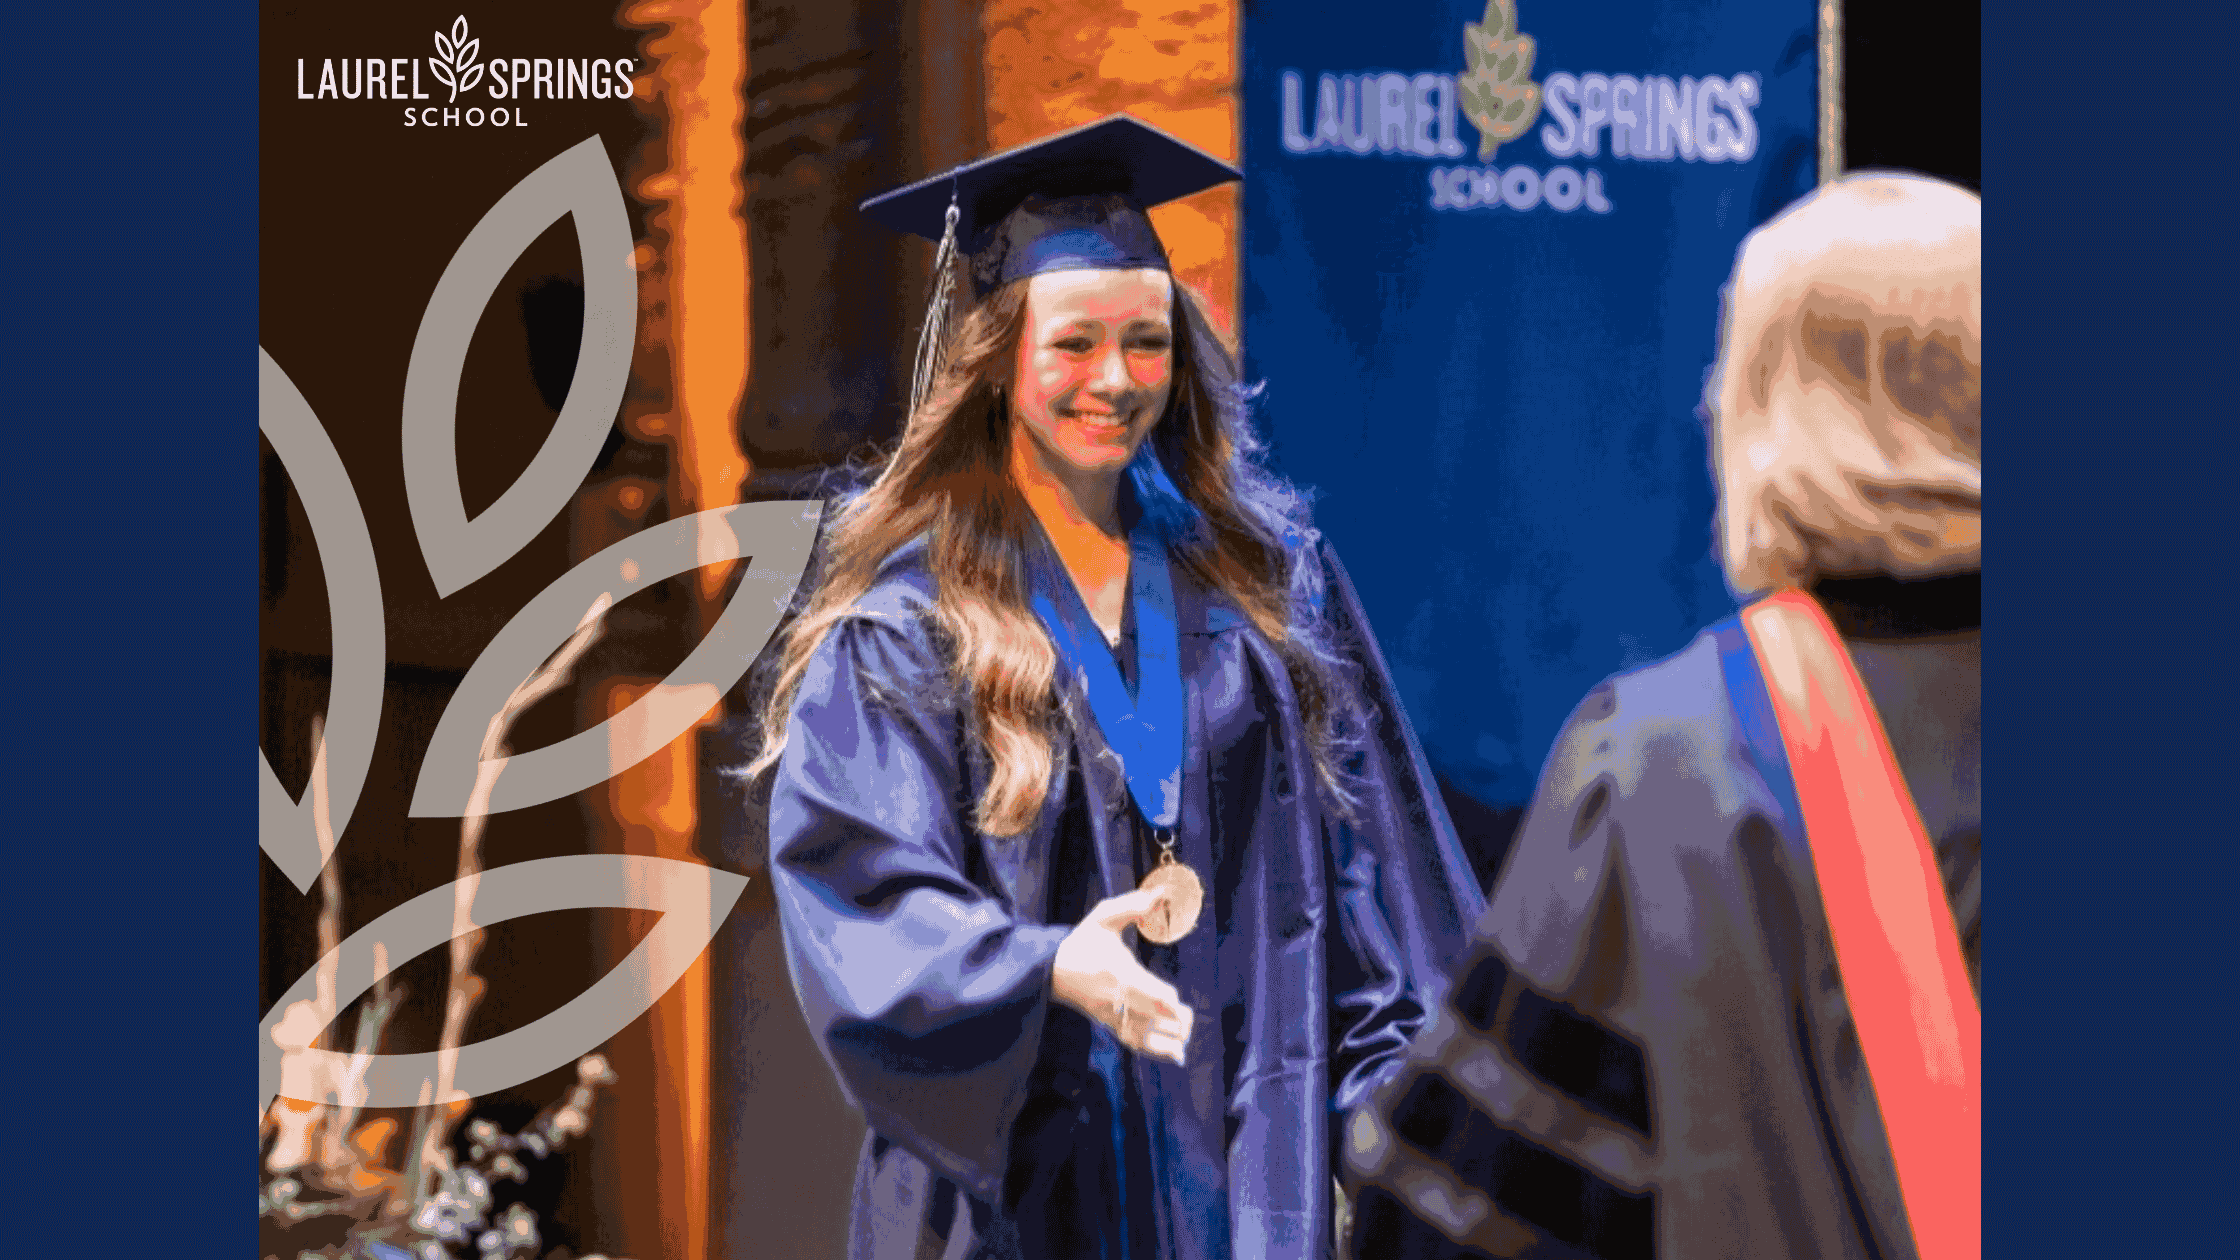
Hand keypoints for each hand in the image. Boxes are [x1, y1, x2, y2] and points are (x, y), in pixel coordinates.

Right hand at [1050, 888, 1194, 1065]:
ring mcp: (1109, 1014)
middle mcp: (1113, 997)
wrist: (1052, 968)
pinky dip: (1154, 1050)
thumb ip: (1133, 906)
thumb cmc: (1083, 940)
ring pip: (1141, 1036)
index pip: (1144, 991)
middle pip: (1147, 1016)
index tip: (1179, 1004)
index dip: (1165, 1002)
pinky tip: (1175, 1054)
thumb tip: (1161, 894)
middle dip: (1172, 1023)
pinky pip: (1133, 1041)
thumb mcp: (1104, 917)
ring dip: (1165, 1042)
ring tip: (1185, 1041)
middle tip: (1189, 1020)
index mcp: (1115, 971)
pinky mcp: (1108, 1023)